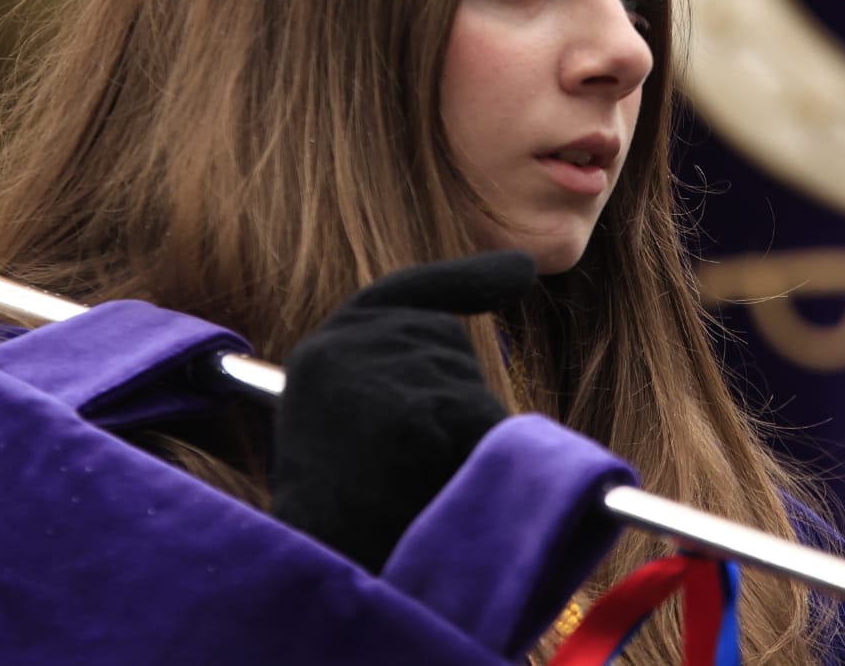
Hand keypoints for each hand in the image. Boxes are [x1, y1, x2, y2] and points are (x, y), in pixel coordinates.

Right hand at [269, 250, 536, 572]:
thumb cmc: (338, 519)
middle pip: (445, 344)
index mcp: (323, 354)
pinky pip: (489, 429)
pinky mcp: (416, 415)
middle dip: (455, 398)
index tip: (522, 271)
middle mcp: (344, 349)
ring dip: (467, 440)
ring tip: (412, 492)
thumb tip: (464, 334)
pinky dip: (486, 464)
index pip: (403, 294)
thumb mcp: (346, 429)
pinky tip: (442, 495)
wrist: (323, 572)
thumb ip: (385, 380)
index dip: (467, 280)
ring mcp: (380, 377)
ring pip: (471, 393)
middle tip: (413, 469)